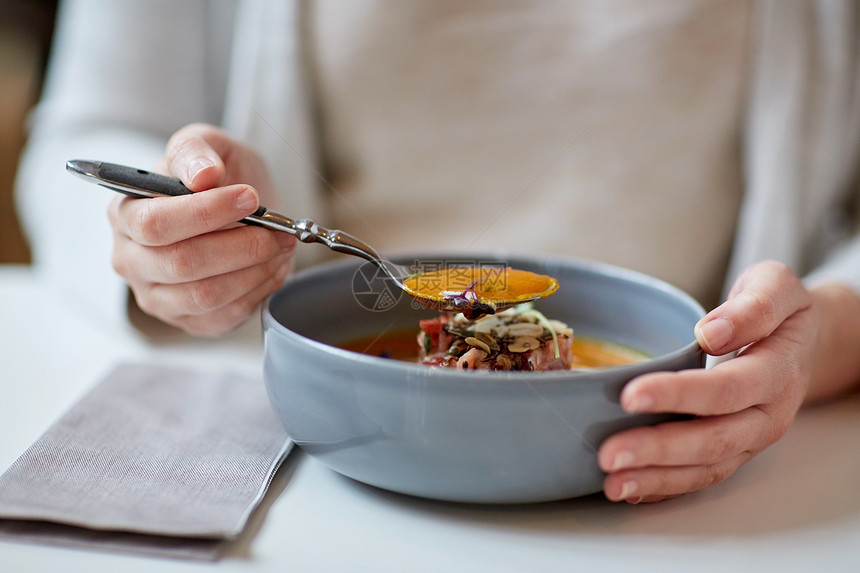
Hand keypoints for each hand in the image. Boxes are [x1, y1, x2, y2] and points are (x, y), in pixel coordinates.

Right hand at [108, 123, 295, 335]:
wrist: (239, 207)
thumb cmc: (219, 177)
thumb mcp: (207, 144)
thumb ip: (196, 150)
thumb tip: (202, 175)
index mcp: (125, 214)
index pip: (155, 223)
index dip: (206, 213)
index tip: (249, 198)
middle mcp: (131, 260)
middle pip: (182, 263)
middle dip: (241, 246)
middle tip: (278, 230)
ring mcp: (157, 296)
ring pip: (205, 294)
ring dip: (254, 270)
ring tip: (281, 246)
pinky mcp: (188, 320)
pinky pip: (224, 315)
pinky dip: (258, 291)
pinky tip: (274, 267)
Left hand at [597, 261, 827, 502]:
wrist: (806, 343)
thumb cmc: (781, 313)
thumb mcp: (776, 288)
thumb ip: (752, 307)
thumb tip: (711, 332)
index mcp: (776, 372)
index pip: (726, 389)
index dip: (678, 395)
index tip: (631, 395)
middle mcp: (767, 415)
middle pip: (713, 439)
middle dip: (658, 449)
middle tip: (609, 454)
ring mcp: (750, 439)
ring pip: (706, 467)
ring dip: (656, 478)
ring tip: (613, 483)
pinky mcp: (734, 453)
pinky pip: (701, 477)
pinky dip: (665, 487)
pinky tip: (630, 488)